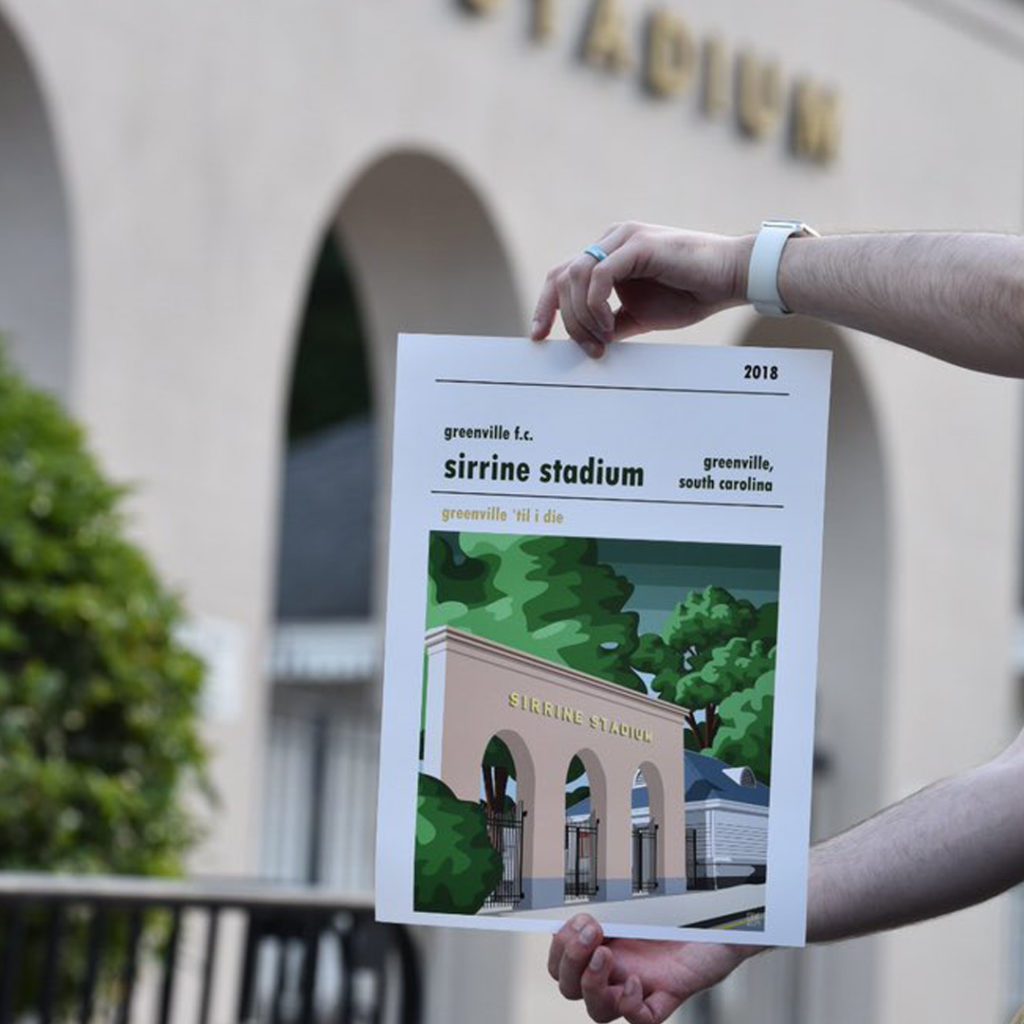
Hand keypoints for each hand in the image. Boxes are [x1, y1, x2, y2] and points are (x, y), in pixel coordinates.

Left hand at [531, 223, 754, 357]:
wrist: (730, 279)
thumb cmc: (691, 293)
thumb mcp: (639, 317)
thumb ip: (610, 324)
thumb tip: (586, 344)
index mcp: (607, 256)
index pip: (562, 277)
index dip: (545, 307)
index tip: (538, 338)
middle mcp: (610, 241)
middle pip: (561, 278)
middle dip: (565, 320)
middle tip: (589, 349)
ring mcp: (623, 239)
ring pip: (575, 277)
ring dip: (582, 316)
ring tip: (603, 339)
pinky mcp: (638, 244)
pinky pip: (598, 275)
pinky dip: (597, 305)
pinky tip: (611, 326)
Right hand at [547, 914, 760, 1022]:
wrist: (719, 927)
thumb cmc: (679, 916)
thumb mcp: (639, 904)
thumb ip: (610, 903)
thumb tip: (571, 891)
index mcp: (603, 946)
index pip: (561, 963)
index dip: (559, 948)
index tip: (579, 922)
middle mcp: (615, 972)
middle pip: (570, 987)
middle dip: (571, 960)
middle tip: (592, 935)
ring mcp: (638, 989)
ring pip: (598, 1010)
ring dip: (593, 984)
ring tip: (609, 956)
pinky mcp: (665, 999)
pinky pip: (640, 1020)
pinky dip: (632, 1006)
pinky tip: (638, 983)